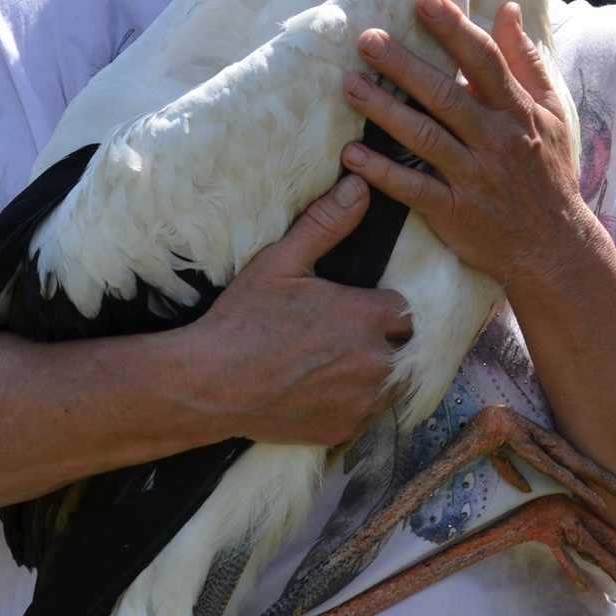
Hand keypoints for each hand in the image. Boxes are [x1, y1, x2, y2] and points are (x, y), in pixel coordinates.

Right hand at [197, 175, 409, 446]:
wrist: (208, 384)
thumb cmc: (243, 318)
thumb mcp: (282, 260)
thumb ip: (327, 222)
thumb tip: (359, 184)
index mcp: (367, 316)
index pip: (407, 309)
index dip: (385, 306)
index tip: (361, 305)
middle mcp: (374, 362)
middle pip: (408, 348)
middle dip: (388, 339)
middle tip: (351, 332)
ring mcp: (361, 402)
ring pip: (393, 384)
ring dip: (378, 372)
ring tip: (343, 360)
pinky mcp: (343, 430)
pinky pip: (367, 414)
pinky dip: (355, 403)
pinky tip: (326, 388)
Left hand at [339, 0, 588, 291]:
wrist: (554, 247)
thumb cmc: (549, 172)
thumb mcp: (553, 113)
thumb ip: (527, 60)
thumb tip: (506, 9)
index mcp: (518, 111)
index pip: (484, 60)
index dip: (454, 28)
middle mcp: (496, 140)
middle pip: (445, 94)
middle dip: (404, 64)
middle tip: (366, 37)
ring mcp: (474, 177)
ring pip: (424, 137)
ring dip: (384, 110)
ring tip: (349, 85)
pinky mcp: (456, 213)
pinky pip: (413, 189)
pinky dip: (382, 172)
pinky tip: (351, 154)